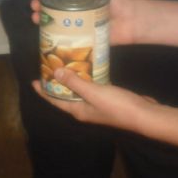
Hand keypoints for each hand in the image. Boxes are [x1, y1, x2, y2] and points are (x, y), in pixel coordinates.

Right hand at [31, 0, 137, 44]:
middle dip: (41, 7)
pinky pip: (68, 40)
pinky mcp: (83, 40)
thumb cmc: (117, 0)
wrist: (132, 21)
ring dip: (44, 21)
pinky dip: (56, 39)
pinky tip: (46, 36)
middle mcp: (77, 12)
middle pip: (54, 9)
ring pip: (57, 24)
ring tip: (35, 20)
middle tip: (34, 8)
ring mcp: (79, 26)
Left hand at [33, 67, 154, 129]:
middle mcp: (84, 109)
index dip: (43, 92)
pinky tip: (88, 67)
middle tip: (50, 65)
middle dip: (57, 82)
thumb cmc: (116, 106)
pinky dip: (87, 78)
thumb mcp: (93, 92)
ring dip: (72, 78)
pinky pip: (91, 87)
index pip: (55, 101)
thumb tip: (55, 73)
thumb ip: (75, 82)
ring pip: (78, 90)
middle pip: (65, 95)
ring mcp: (96, 105)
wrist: (143, 115)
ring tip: (66, 63)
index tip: (34, 81)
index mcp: (78, 110)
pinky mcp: (107, 99)